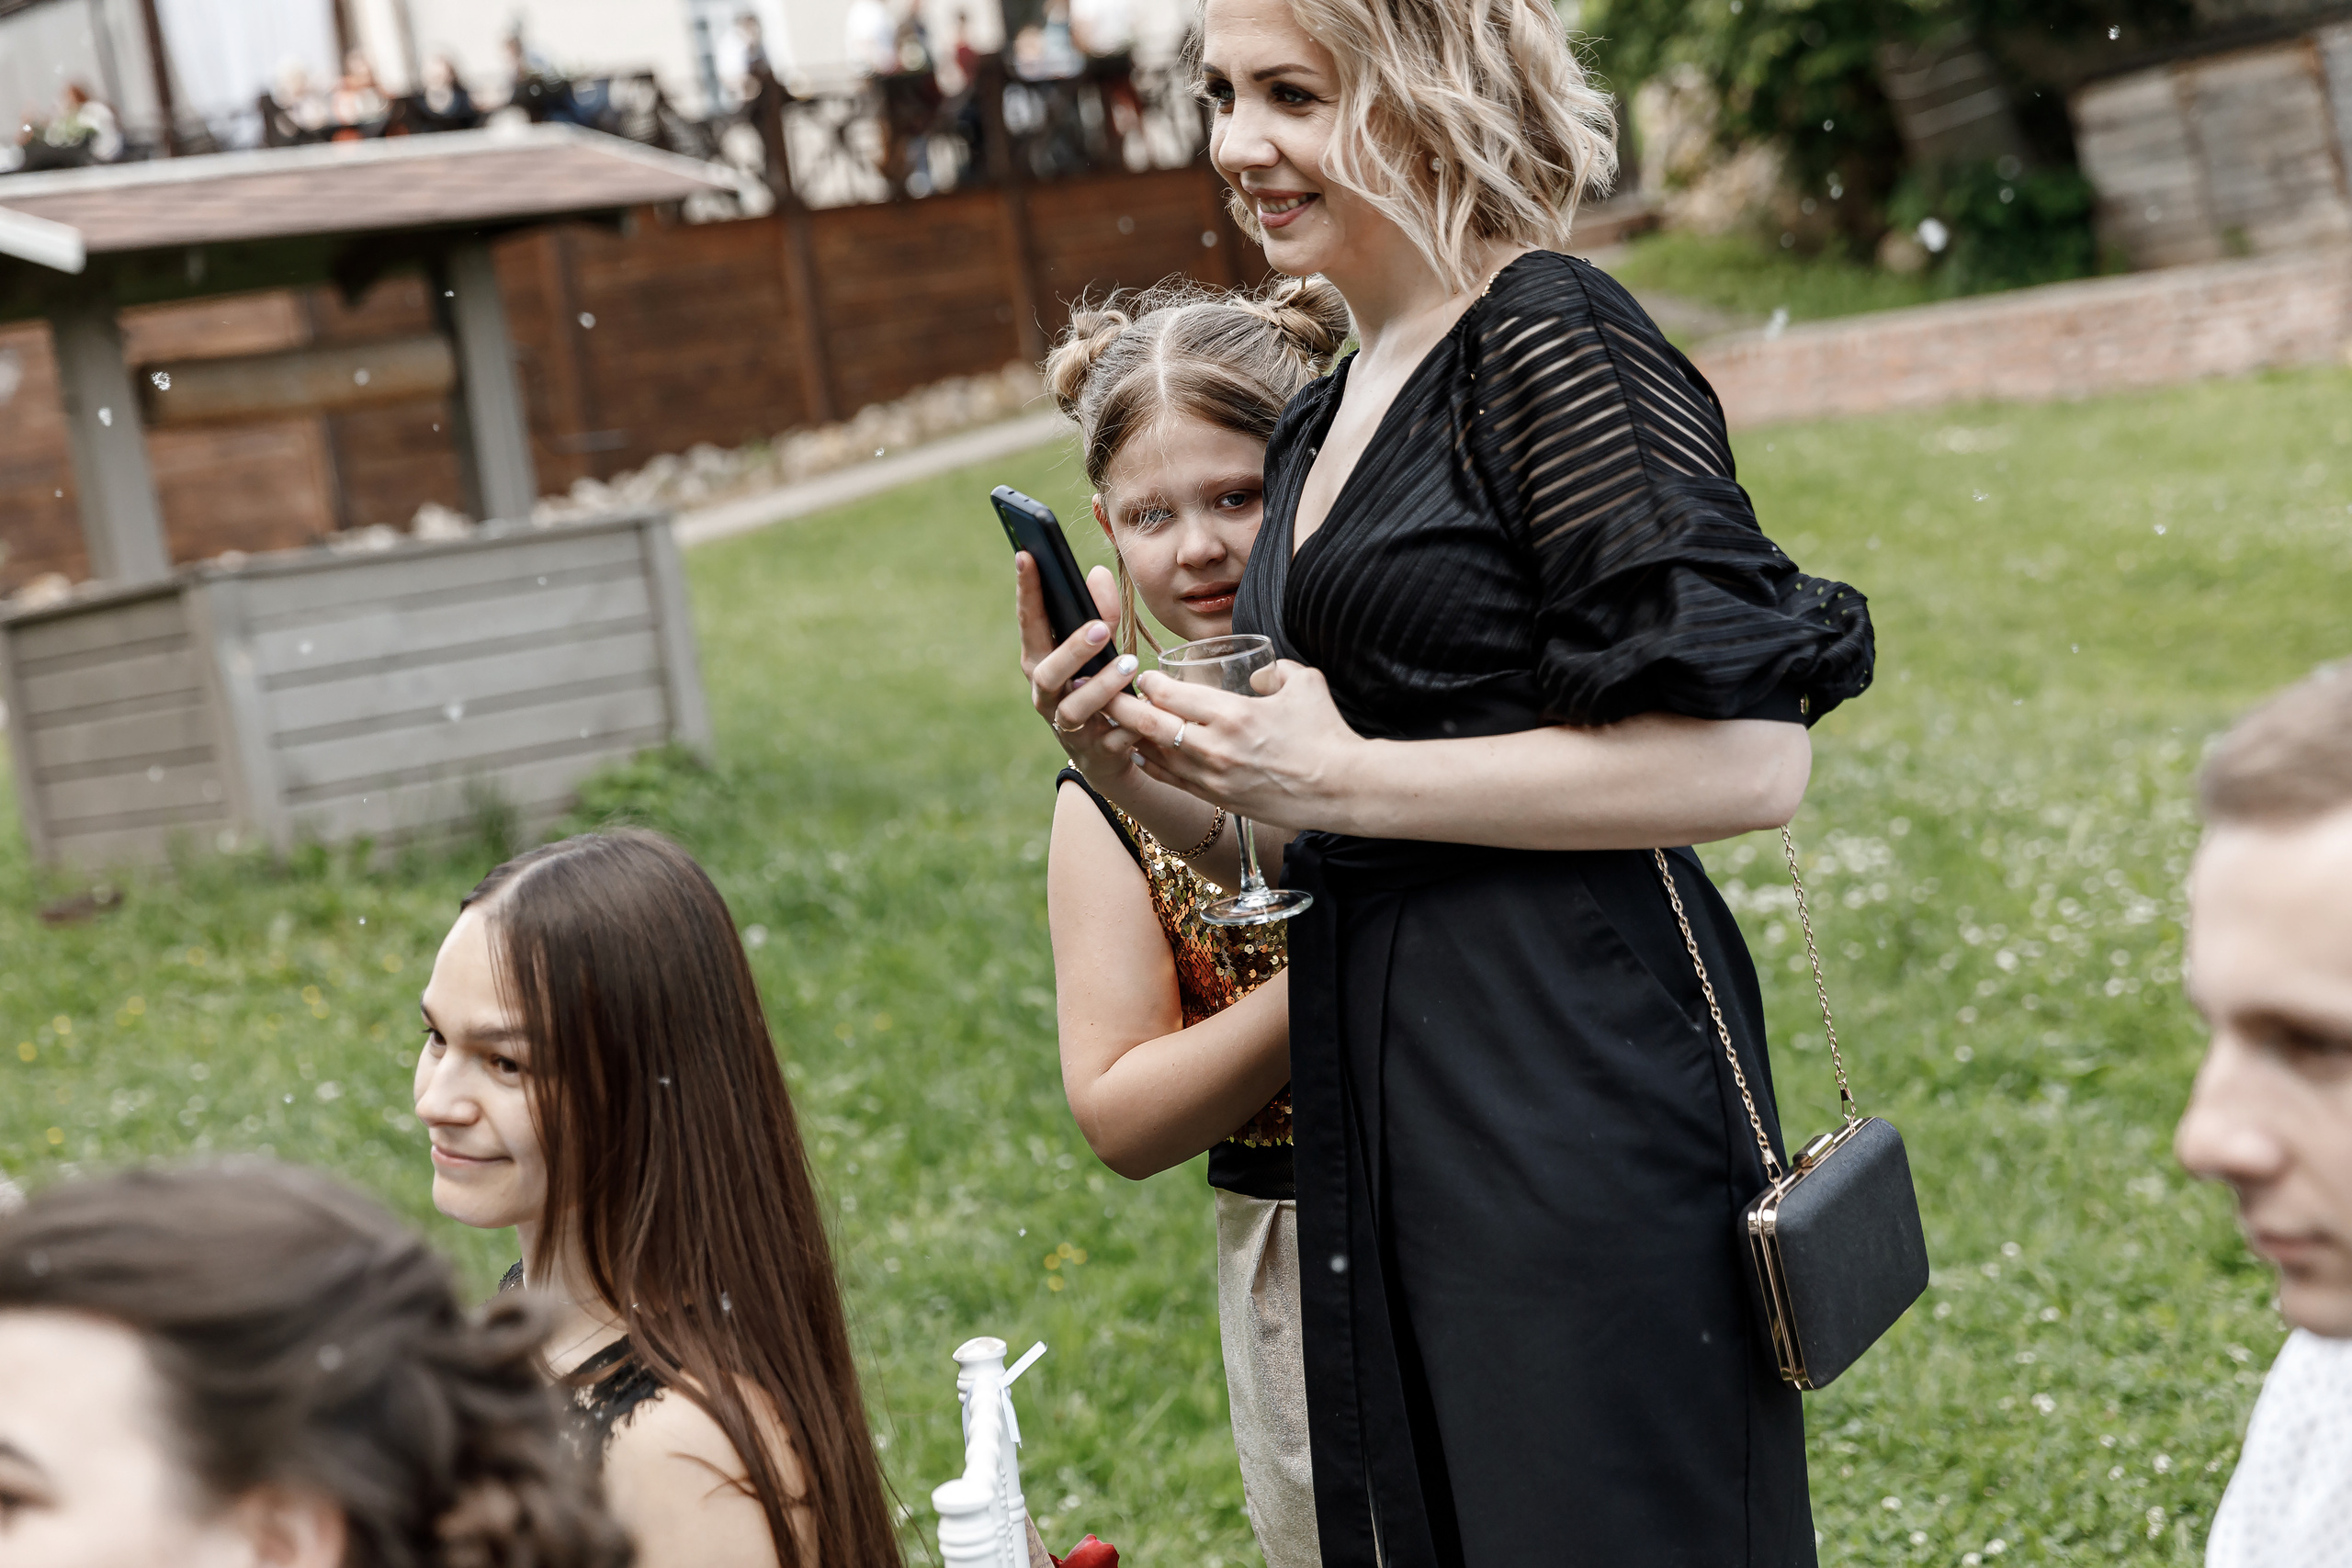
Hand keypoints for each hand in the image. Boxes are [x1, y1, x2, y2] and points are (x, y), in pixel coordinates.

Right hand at [1017, 554, 1144, 780]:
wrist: (1105, 752)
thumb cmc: (1097, 685)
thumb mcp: (1099, 648)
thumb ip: (1101, 613)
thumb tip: (1099, 574)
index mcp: (1040, 661)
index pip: (1029, 624)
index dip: (1026, 592)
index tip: (1027, 556)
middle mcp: (1046, 695)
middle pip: (1047, 673)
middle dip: (1072, 650)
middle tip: (1100, 627)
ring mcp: (1068, 726)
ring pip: (1074, 708)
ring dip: (1101, 686)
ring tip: (1129, 665)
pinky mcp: (1096, 751)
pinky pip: (1111, 740)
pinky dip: (1127, 725)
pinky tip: (1146, 709)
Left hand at [1126, 660, 1368, 832]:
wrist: (1341, 788)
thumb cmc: (1326, 733)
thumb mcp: (1303, 682)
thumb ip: (1273, 671)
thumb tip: (1255, 674)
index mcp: (1232, 713)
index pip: (1169, 694)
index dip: (1148, 682)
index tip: (1143, 675)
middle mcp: (1214, 747)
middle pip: (1148, 725)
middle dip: (1120, 707)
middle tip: (1106, 694)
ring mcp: (1213, 778)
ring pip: (1154, 755)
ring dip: (1132, 737)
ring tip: (1114, 723)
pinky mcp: (1218, 798)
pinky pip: (1172, 780)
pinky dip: (1152, 764)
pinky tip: (1141, 753)